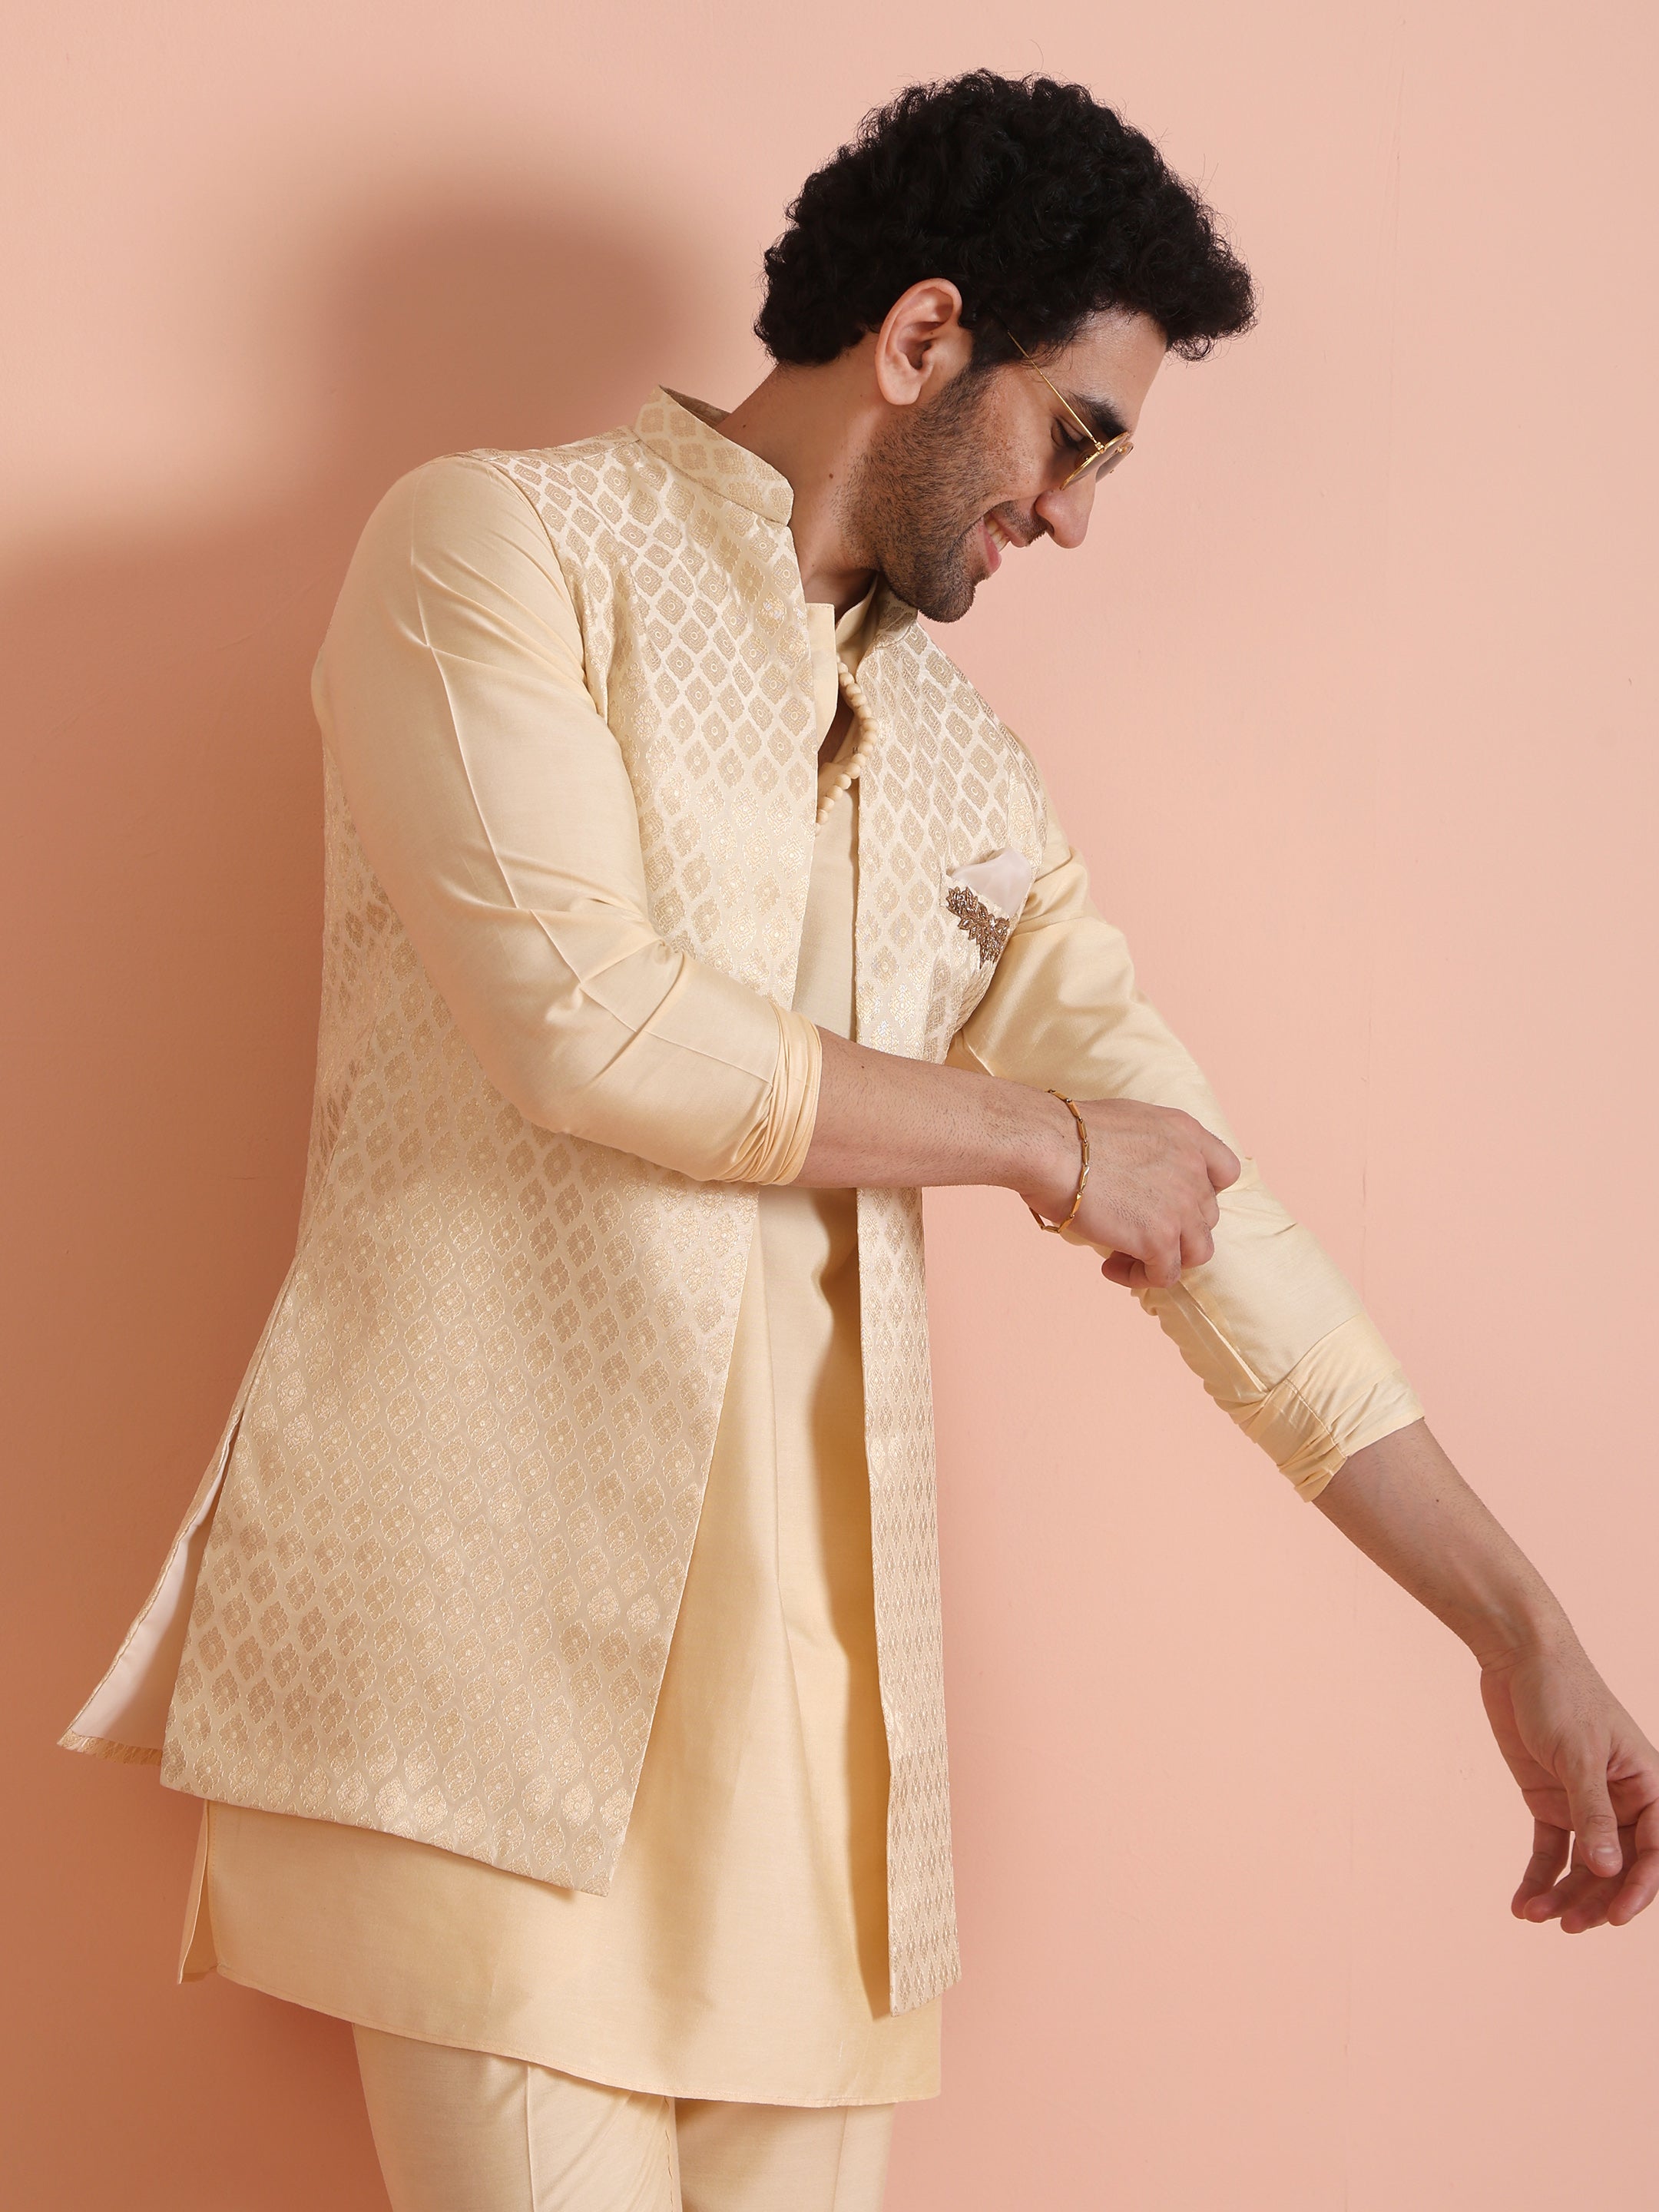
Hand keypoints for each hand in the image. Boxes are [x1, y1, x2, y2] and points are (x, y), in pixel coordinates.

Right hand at [1024, 1096, 1238, 1288]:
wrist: (1050, 1147)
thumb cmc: (1066, 1134)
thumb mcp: (1126, 1124)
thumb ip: (1146, 1149)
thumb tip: (1132, 1180)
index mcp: (1186, 1134)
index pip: (1225, 1171)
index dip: (1203, 1192)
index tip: (1174, 1201)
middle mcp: (1193, 1168)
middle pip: (1205, 1216)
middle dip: (1173, 1227)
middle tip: (1131, 1230)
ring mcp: (1181, 1205)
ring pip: (1197, 1250)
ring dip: (1165, 1257)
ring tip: (1125, 1255)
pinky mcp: (1161, 1238)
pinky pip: (1167, 1275)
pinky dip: (1141, 1277)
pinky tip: (1111, 1268)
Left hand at [1478, 1638, 1658, 1931]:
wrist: (1517, 1655)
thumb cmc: (1559, 1692)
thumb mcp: (1577, 1753)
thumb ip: (1593, 1812)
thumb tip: (1609, 1871)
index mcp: (1647, 1786)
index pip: (1655, 1852)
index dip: (1639, 1889)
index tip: (1616, 1918)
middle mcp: (1622, 1801)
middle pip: (1618, 1867)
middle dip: (1595, 1900)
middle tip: (1566, 1925)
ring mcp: (1585, 1803)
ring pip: (1585, 1866)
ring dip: (1564, 1894)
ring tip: (1534, 1915)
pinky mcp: (1550, 1800)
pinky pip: (1552, 1850)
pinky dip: (1539, 1877)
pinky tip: (1522, 1902)